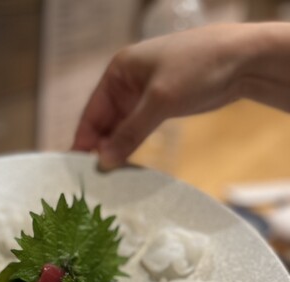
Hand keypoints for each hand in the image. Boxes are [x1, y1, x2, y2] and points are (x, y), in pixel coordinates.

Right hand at [72, 22, 289, 169]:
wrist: (242, 60)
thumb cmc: (197, 68)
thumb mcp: (159, 101)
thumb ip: (130, 133)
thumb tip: (104, 162)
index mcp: (118, 72)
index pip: (91, 113)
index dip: (84, 141)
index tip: (80, 169)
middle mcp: (126, 83)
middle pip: (104, 124)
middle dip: (100, 149)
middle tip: (95, 180)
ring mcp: (143, 96)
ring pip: (121, 130)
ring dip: (116, 151)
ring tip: (110, 179)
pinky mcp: (159, 107)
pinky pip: (137, 131)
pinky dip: (132, 147)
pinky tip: (128, 167)